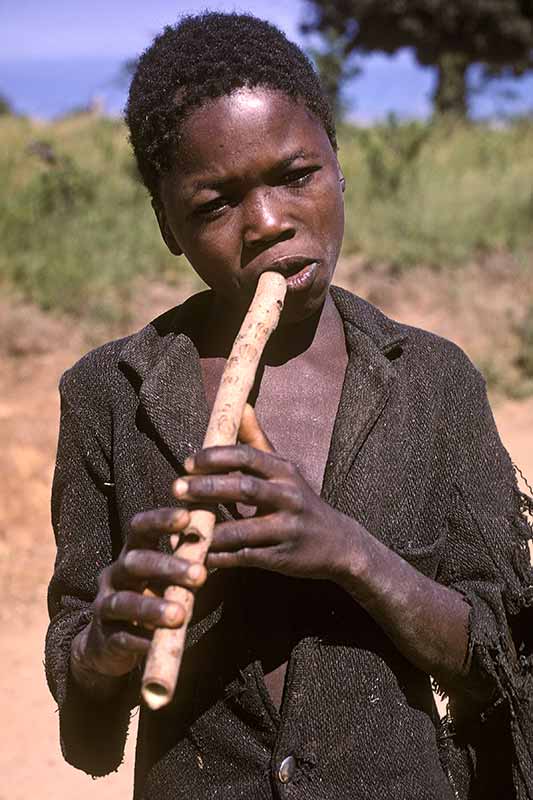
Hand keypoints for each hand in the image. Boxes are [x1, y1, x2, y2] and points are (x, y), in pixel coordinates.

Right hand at [71, 507, 206, 679]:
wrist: (109, 644)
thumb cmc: (149, 599)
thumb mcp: (165, 578)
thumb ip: (185, 559)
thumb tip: (217, 533)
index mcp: (132, 553)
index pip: (140, 528)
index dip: (160, 520)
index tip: (186, 516)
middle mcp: (115, 575)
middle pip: (135, 562)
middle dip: (168, 566)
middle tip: (200, 574)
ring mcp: (105, 606)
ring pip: (124, 602)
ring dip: (152, 608)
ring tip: (180, 615)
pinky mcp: (105, 638)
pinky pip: (122, 638)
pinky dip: (141, 640)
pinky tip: (157, 643)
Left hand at [173, 404, 357, 581]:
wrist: (338, 543)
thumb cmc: (300, 501)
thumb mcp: (285, 469)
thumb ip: (258, 440)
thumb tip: (241, 406)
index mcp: (284, 471)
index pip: (247, 456)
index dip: (216, 457)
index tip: (188, 462)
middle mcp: (288, 497)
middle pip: (244, 488)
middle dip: (208, 488)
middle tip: (177, 488)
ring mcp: (286, 529)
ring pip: (243, 529)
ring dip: (210, 529)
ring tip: (182, 526)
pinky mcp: (281, 557)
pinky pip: (245, 557)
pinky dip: (221, 556)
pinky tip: (200, 553)